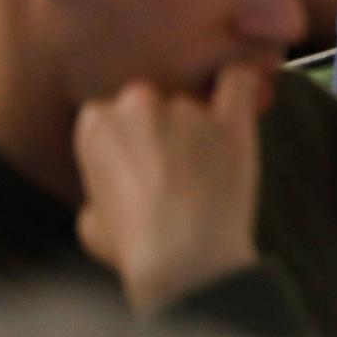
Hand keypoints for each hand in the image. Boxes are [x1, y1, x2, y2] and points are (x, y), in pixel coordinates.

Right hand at [73, 67, 265, 313]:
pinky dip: (243, 83)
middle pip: (150, 100)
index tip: (138, 161)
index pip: (110, 112)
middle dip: (158, 126)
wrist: (183, 257)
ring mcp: (187, 108)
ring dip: (199, 123)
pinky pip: (239, 79)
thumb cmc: (134, 246)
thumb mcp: (90, 220)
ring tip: (207, 165)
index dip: (126, 139)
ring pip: (194, 99)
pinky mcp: (231, 118)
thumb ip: (100, 184)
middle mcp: (139, 104)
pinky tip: (246, 97)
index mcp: (97, 124)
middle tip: (172, 163)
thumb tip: (114, 184)